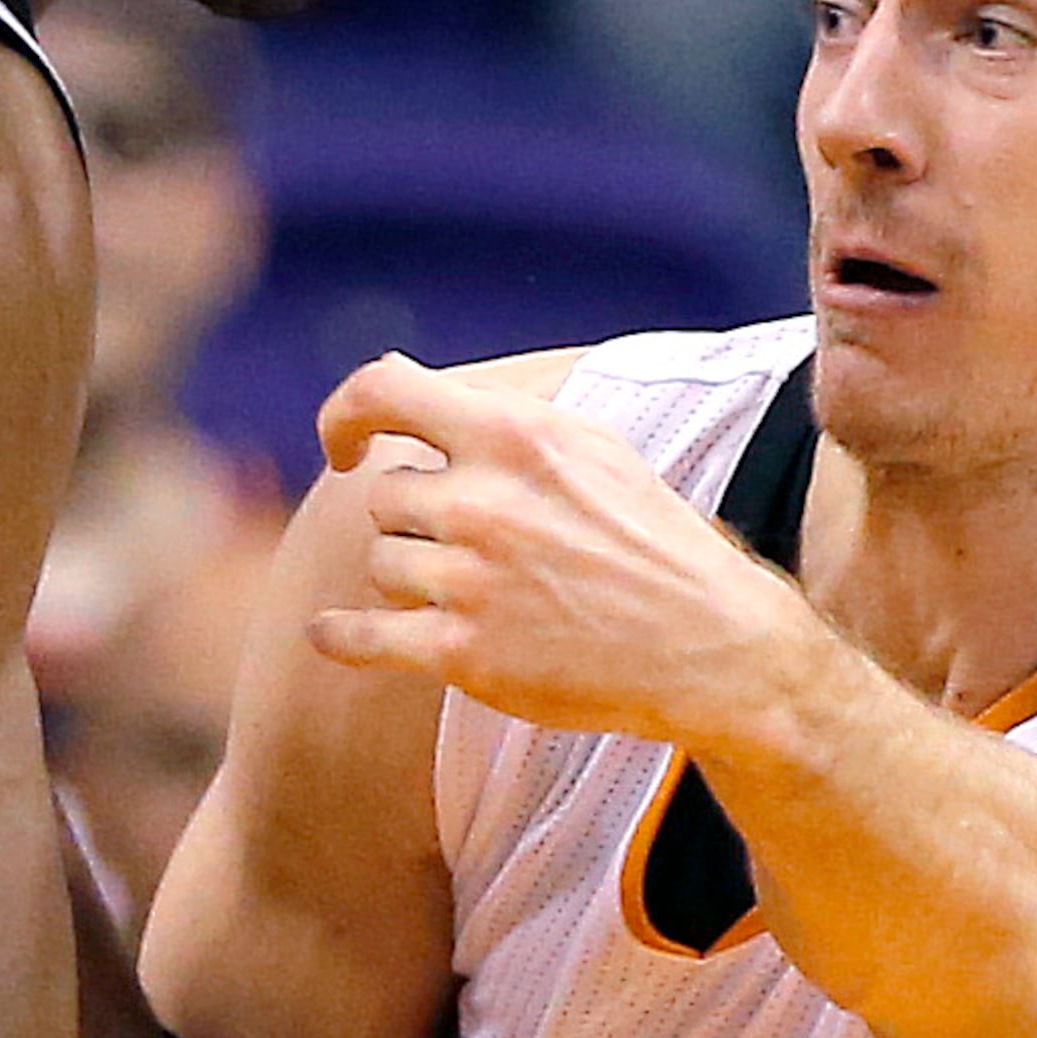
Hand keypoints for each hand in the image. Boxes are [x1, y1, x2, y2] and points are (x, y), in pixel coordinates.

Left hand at [310, 354, 828, 744]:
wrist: (707, 646)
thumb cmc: (648, 542)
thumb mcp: (590, 448)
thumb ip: (498, 419)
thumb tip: (400, 384)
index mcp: (514, 435)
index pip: (382, 392)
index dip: (345, 415)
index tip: (344, 446)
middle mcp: (484, 502)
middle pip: (385, 498)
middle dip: (419, 520)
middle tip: (480, 547)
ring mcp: (470, 581)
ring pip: (382, 565)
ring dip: (413, 579)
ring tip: (481, 592)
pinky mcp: (463, 654)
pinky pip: (361, 636)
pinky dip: (339, 634)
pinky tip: (329, 632)